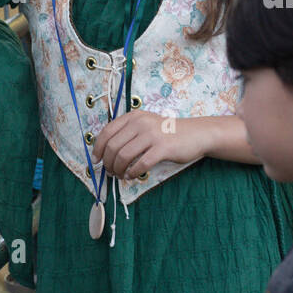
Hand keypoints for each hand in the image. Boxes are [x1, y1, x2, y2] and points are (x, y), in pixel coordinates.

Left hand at [91, 110, 209, 179]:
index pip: (107, 132)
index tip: (96, 160)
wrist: (196, 134)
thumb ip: (127, 134)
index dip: (98, 148)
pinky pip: (141, 164)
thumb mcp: (145, 125)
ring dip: (119, 169)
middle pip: (113, 146)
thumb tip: (105, 153)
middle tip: (110, 171)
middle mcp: (140, 123)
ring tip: (120, 175)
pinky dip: (133, 173)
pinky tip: (132, 176)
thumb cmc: (167, 133)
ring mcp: (152, 134)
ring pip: (124, 156)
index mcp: (133, 117)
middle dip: (108, 163)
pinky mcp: (163, 148)